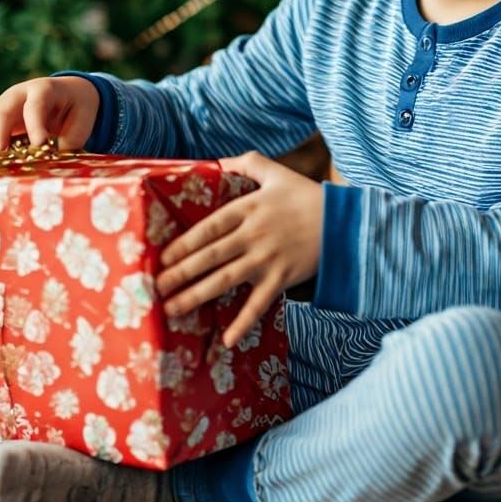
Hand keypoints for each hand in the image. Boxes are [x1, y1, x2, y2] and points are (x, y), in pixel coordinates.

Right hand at [0, 76, 99, 163]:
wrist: (67, 93)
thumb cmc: (77, 108)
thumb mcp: (83, 120)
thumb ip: (71, 140)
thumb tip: (52, 164)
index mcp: (44, 89)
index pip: (35, 105)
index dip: (35, 125)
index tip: (39, 146)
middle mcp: (17, 93)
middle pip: (2, 112)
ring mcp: (1, 103)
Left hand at [155, 151, 323, 347]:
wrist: (344, 222)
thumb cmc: (306, 196)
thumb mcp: (276, 173)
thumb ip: (247, 163)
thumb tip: (218, 162)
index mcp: (249, 208)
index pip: (209, 227)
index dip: (184, 243)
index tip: (163, 258)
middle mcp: (253, 234)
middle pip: (210, 256)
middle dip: (180, 273)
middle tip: (155, 288)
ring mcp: (267, 258)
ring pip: (225, 280)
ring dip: (196, 295)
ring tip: (173, 309)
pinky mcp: (282, 278)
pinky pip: (259, 304)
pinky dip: (243, 322)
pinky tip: (227, 339)